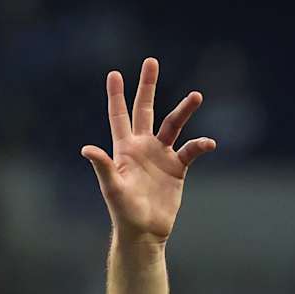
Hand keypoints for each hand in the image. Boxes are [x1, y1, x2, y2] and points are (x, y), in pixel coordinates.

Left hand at [83, 58, 215, 244]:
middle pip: (145, 110)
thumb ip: (102, 166)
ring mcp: (161, 155)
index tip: (114, 73)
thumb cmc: (123, 212)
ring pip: (174, 124)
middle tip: (151, 61)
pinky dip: (200, 145)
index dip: (116, 95)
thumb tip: (86, 148)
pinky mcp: (178, 167)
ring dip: (184, 110)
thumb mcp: (112, 188)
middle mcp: (143, 146)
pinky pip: (191, 149)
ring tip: (197, 96)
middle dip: (148, 86)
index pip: (119, 116)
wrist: (144, 231)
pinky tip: (207, 144)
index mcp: (124, 149)